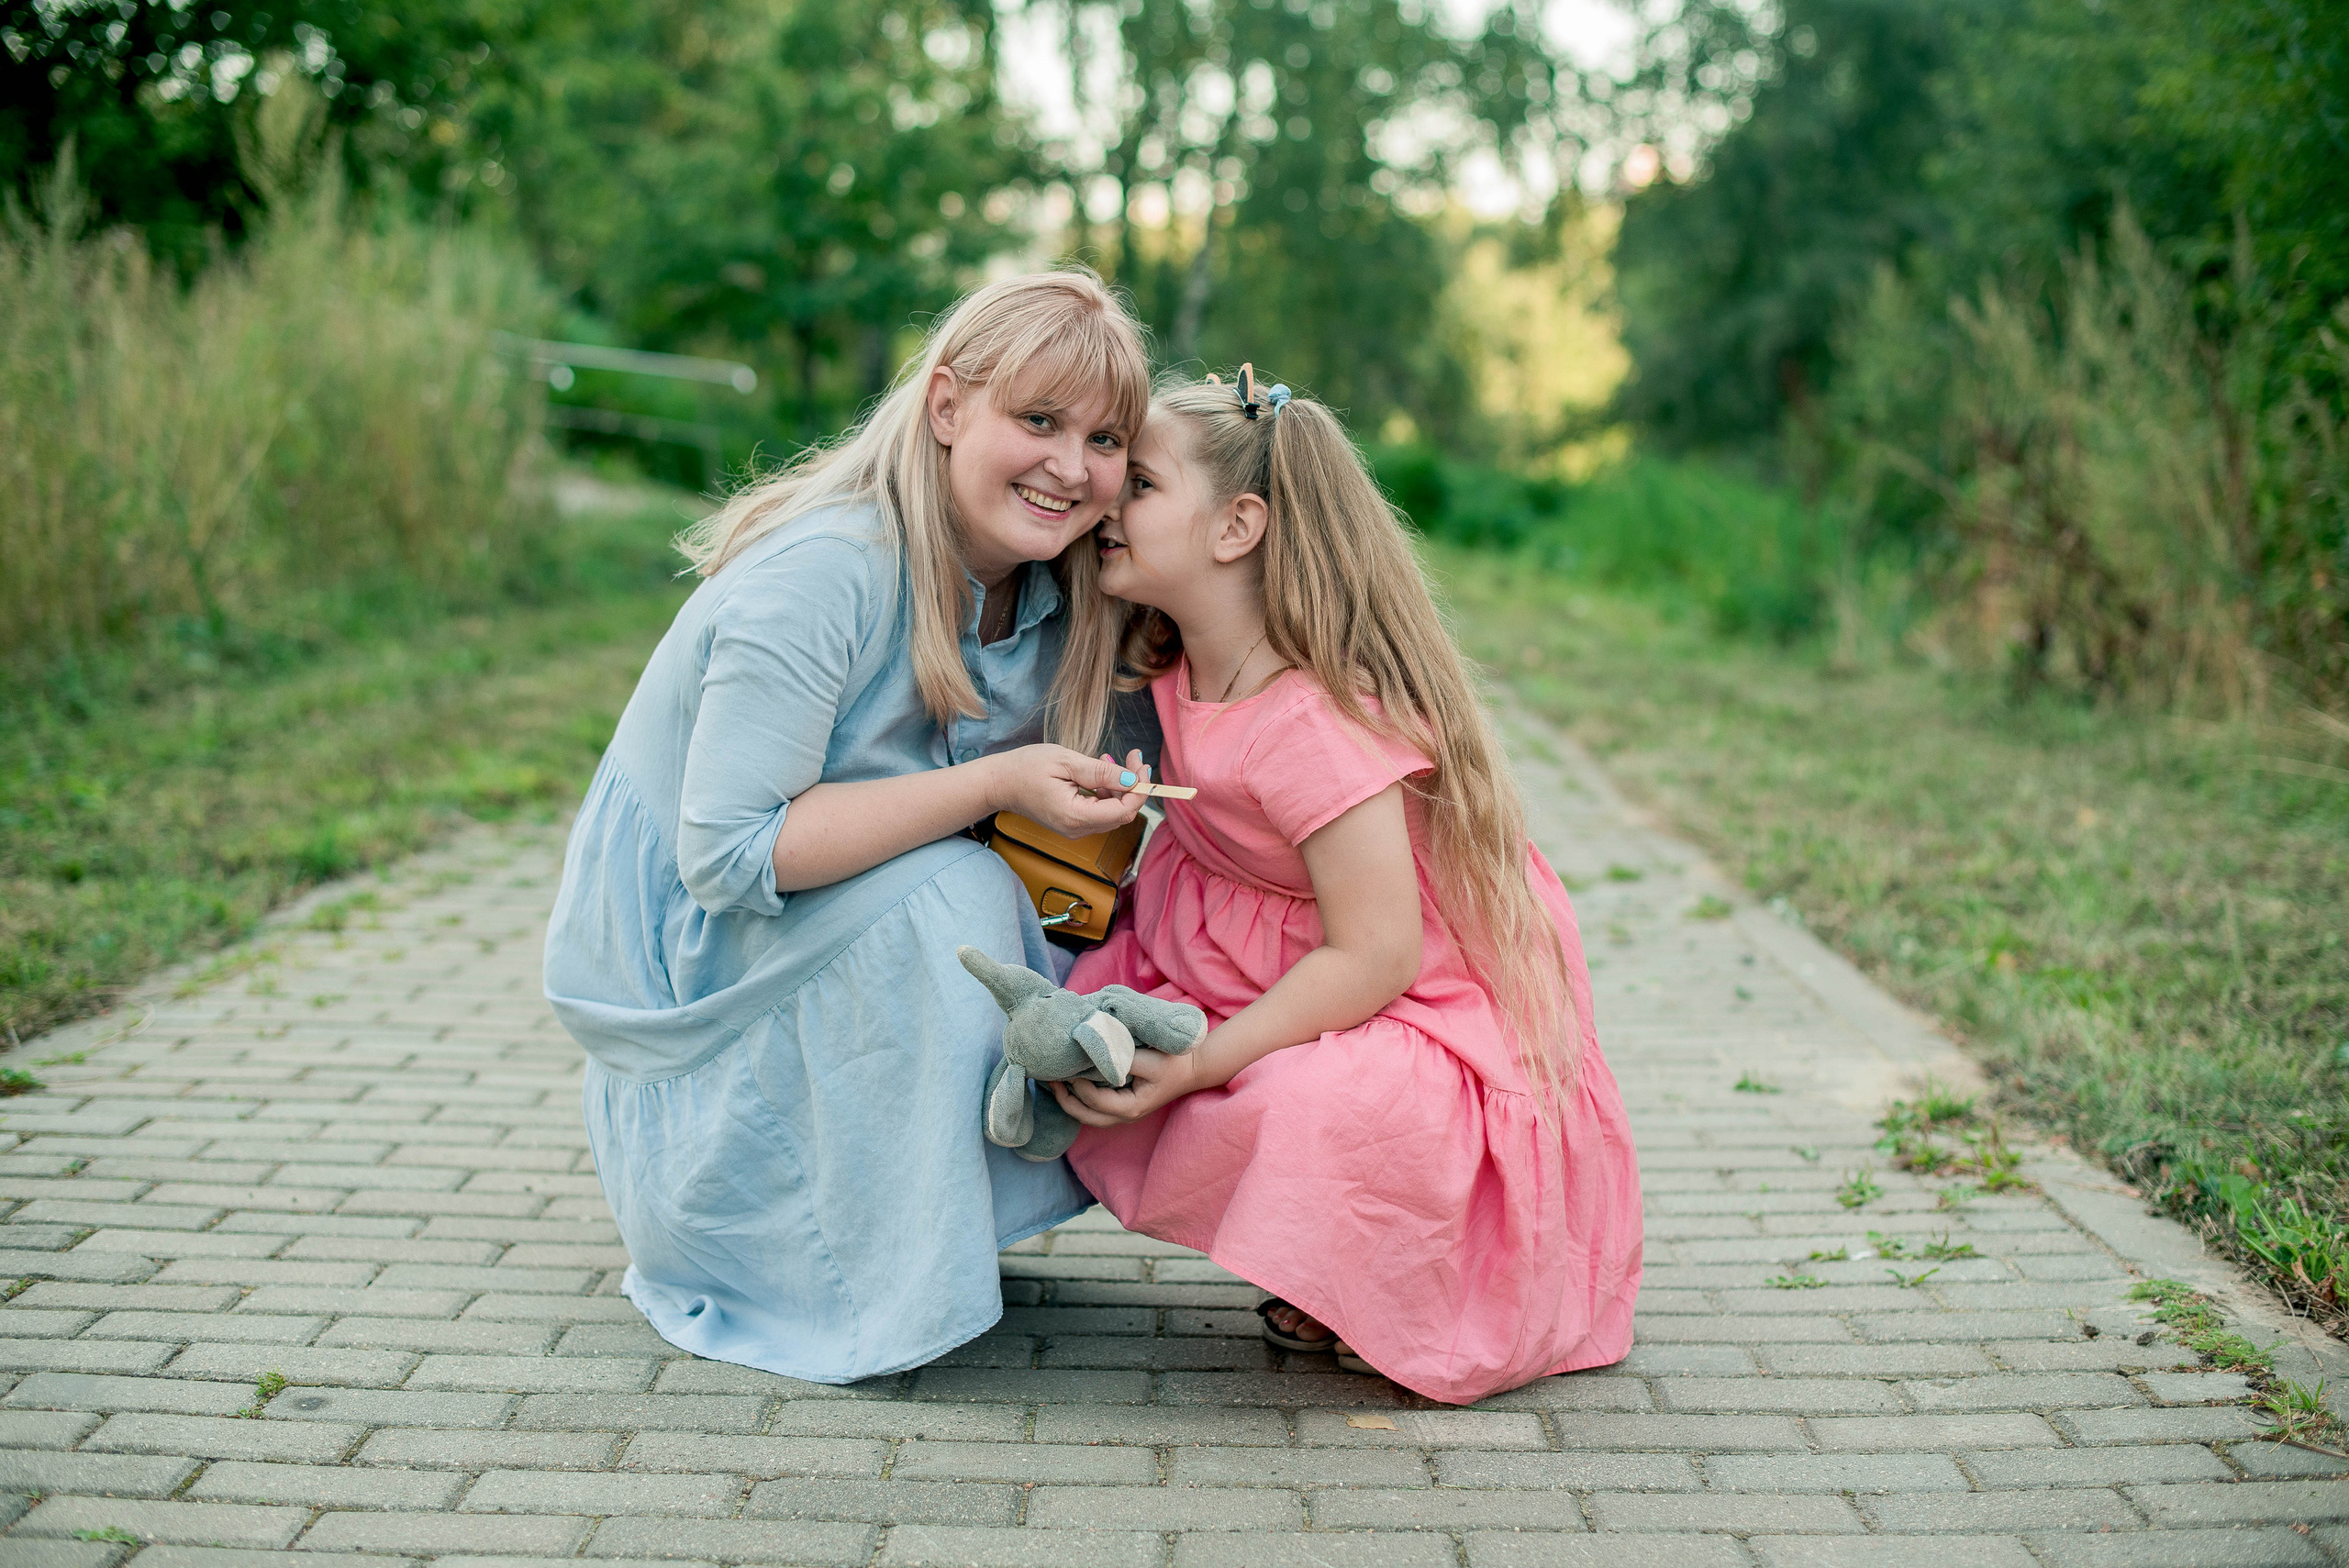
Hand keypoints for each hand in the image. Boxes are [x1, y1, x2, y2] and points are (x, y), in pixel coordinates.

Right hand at [983, 745, 1147, 835]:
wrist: (999, 783)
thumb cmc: (1025, 768)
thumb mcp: (1065, 761)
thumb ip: (1101, 772)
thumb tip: (1132, 779)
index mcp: (1075, 816)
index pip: (1123, 811)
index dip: (1138, 789)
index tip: (1140, 764)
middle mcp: (1077, 829)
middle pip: (1122, 814)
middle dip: (1133, 786)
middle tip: (1131, 757)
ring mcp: (1074, 829)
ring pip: (1113, 813)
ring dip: (1120, 787)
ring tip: (1109, 759)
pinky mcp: (1072, 824)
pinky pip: (1100, 812)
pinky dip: (1107, 793)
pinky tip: (1099, 774)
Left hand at [1047, 1044, 1205, 1125]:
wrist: (1193, 1067)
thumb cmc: (1173, 1062)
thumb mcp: (1148, 1058)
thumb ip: (1120, 1059)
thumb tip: (1091, 1053)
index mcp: (1130, 1107)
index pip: (1094, 1099)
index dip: (1076, 1083)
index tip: (1065, 1063)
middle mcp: (1124, 1115)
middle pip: (1084, 1115)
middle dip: (1063, 1098)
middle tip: (1046, 1078)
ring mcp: (1123, 1113)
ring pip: (1087, 1115)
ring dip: (1068, 1100)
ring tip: (1052, 1081)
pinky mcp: (1122, 1105)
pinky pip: (1094, 1107)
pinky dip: (1078, 1097)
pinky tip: (1068, 1082)